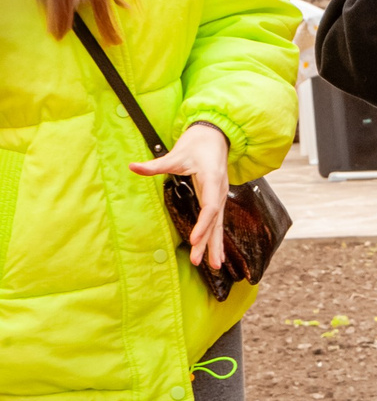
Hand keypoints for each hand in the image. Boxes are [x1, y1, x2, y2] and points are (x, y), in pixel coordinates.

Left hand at [132, 121, 232, 269]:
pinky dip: (216, 236)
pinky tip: (215, 249)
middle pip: (216, 222)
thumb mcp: (176, 153)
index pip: (210, 207)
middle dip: (209, 243)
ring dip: (215, 244)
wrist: (215, 136)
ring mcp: (220, 196)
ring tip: (215, 265)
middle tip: (201, 262)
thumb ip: (155, 164)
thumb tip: (133, 167)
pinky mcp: (217, 198)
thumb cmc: (197, 144)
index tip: (195, 239)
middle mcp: (219, 191)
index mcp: (212, 180)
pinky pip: (218, 220)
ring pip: (219, 224)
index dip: (203, 224)